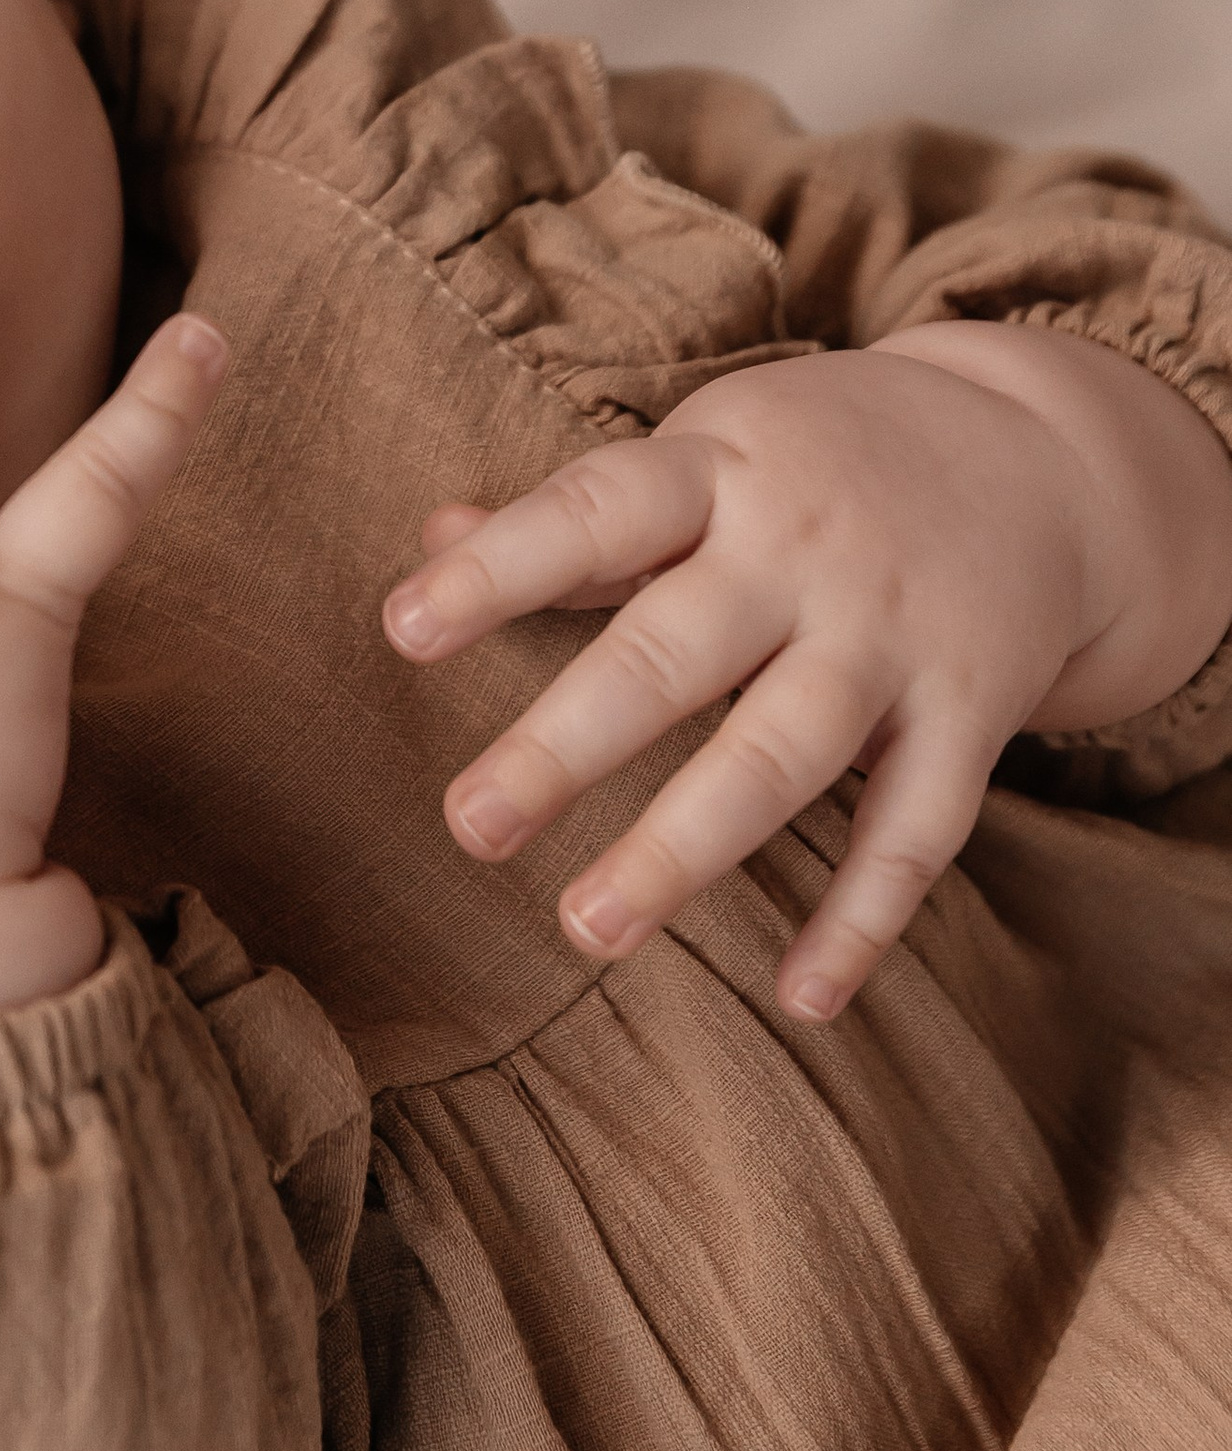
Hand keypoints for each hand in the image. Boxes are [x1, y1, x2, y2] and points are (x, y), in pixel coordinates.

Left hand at [381, 323, 1231, 1023]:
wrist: (1046, 458)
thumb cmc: (821, 466)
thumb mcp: (710, 453)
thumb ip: (581, 515)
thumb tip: (431, 537)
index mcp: (723, 473)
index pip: (597, 513)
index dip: (501, 570)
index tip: (403, 629)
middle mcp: (806, 553)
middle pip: (675, 651)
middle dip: (569, 744)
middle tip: (468, 828)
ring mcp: (893, 637)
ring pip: (783, 753)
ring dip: (686, 850)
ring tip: (587, 928)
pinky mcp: (974, 711)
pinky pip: (918, 828)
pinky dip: (865, 918)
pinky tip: (800, 997)